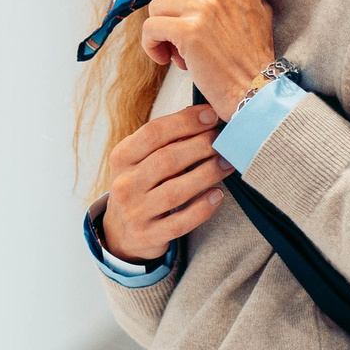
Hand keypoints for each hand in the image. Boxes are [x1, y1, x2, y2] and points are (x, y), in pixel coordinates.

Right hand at [101, 105, 229, 262]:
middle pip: (167, 160)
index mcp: (121, 157)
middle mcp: (124, 184)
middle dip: (201, 146)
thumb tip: (205, 114)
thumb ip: (165, 139)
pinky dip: (202, 208)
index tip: (212, 115)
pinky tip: (218, 195)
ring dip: (207, 174)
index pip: (153, 133)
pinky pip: (181, 222)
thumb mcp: (140, 159)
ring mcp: (135, 212)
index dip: (185, 121)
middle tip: (224, 140)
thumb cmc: (140, 184)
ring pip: (176, 191)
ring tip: (227, 163)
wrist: (122, 230)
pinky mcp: (149, 235)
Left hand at [136, 0, 274, 116]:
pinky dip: (152, 45)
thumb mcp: (253, 7)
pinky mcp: (188, 30)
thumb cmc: (251, 55)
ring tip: (180, 50)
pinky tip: (167, 57)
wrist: (256, 87)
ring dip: (162, 31)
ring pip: (155, 8)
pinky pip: (150, 28)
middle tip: (183, 35)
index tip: (182, 9)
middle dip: (169, 13)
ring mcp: (202, 6)